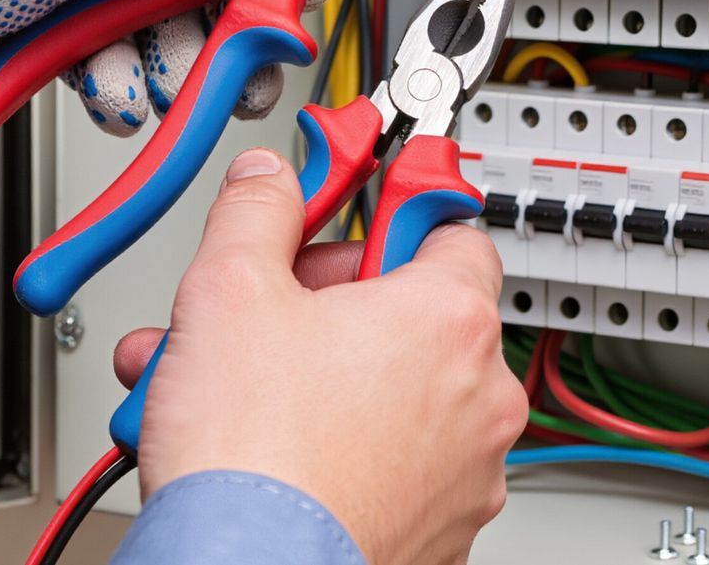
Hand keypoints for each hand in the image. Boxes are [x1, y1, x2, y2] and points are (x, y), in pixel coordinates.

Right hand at [114, 149, 527, 564]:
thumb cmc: (254, 456)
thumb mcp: (229, 290)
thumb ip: (257, 211)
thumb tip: (268, 179)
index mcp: (449, 320)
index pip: (452, 227)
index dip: (390, 210)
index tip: (363, 201)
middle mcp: (479, 397)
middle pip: (409, 314)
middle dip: (327, 307)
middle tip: (263, 314)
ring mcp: (465, 473)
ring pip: (392, 395)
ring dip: (318, 379)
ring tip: (231, 389)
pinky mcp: (438, 532)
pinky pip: (390, 463)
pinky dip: (338, 448)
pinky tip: (265, 445)